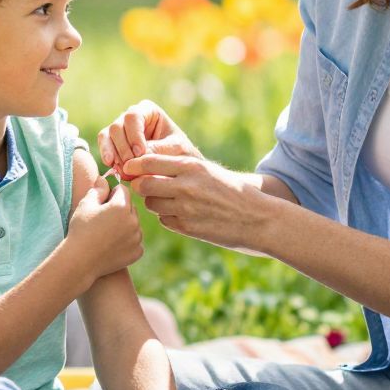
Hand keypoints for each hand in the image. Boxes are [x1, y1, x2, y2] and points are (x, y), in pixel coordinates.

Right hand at [66, 174, 142, 283]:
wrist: (80, 261)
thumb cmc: (80, 230)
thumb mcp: (86, 204)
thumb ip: (98, 189)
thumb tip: (105, 178)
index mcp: (121, 206)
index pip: (123, 190)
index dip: (111, 194)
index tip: (101, 203)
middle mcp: (134, 221)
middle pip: (130, 207)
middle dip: (120, 209)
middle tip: (102, 219)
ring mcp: (137, 238)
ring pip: (134, 224)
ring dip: (125, 224)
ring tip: (106, 233)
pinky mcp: (137, 252)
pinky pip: (135, 240)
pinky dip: (127, 241)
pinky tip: (112, 245)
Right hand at [99, 101, 200, 178]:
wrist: (177, 166)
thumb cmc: (180, 152)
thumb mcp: (176, 149)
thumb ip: (158, 150)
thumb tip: (136, 157)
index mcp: (148, 110)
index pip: (133, 116)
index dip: (134, 134)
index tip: (140, 152)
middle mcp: (131, 117)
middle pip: (117, 126)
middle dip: (123, 148)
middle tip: (131, 166)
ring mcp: (121, 130)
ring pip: (107, 136)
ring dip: (114, 154)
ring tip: (122, 170)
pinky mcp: (114, 143)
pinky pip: (105, 146)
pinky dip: (107, 156)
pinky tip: (113, 168)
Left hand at [122, 153, 271, 253]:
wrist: (258, 218)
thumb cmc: (232, 191)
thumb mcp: (208, 170)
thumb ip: (179, 167)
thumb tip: (144, 167)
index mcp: (191, 166)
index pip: (148, 161)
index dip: (134, 165)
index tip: (131, 169)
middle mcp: (186, 186)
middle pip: (143, 184)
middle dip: (140, 185)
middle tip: (146, 186)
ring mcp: (185, 209)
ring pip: (151, 203)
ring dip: (155, 202)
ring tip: (170, 200)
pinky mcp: (187, 228)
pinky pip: (164, 220)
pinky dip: (168, 217)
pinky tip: (183, 214)